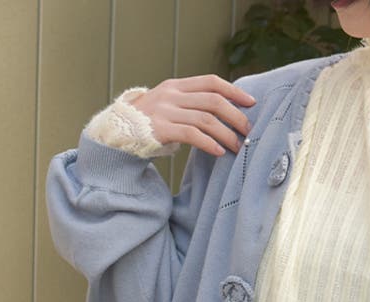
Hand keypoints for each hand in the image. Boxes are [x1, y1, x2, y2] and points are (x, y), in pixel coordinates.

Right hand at [128, 74, 255, 156]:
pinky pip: (192, 135)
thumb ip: (192, 106)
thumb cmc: (151, 124)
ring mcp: (166, 111)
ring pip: (206, 119)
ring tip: (237, 147)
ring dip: (226, 135)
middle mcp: (172, 95)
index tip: (251, 103)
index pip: (211, 82)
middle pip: (213, 101)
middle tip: (248, 131)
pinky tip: (219, 152)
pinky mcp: (161, 129)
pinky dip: (209, 143)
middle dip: (236, 116)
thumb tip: (226, 114)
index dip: (233, 91)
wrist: (119, 133)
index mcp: (177, 86)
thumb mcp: (171, 106)